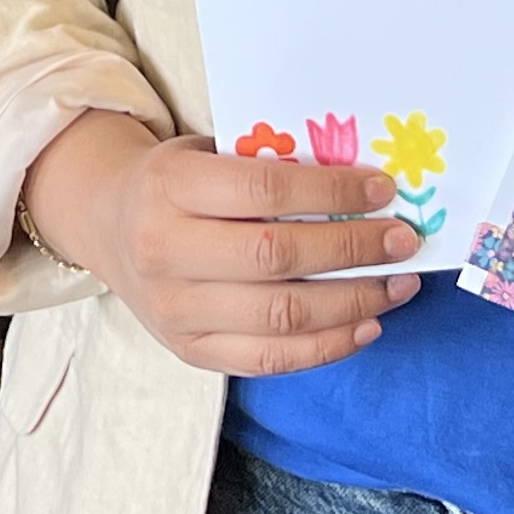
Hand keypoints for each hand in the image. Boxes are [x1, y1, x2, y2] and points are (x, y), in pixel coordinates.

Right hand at [16, 110, 422, 377]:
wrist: (109, 226)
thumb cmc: (177, 183)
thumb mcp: (206, 154)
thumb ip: (267, 166)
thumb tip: (363, 187)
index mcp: (170, 186)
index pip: (264, 191)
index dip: (331, 193)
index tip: (382, 191)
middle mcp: (164, 250)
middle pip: (276, 257)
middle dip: (353, 250)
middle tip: (403, 240)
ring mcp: (175, 309)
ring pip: (280, 316)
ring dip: (353, 302)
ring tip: (398, 284)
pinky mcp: (190, 351)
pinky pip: (270, 360)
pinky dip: (328, 346)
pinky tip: (366, 323)